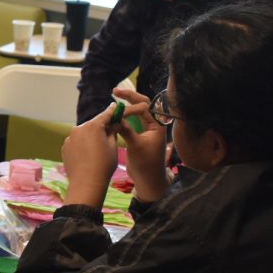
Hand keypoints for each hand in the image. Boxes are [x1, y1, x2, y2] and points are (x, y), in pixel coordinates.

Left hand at [61, 103, 119, 207]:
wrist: (86, 184)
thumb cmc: (104, 165)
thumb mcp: (113, 147)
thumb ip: (113, 132)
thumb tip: (114, 124)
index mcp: (93, 126)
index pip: (105, 115)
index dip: (112, 111)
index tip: (115, 106)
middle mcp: (79, 129)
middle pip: (93, 124)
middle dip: (100, 127)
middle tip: (109, 131)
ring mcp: (70, 138)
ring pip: (83, 134)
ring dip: (90, 136)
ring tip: (97, 148)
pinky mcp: (65, 147)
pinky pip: (76, 142)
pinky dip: (82, 145)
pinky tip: (87, 155)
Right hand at [110, 87, 169, 201]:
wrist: (149, 181)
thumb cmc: (146, 164)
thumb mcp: (136, 146)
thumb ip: (127, 130)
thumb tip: (116, 116)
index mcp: (157, 125)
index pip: (144, 105)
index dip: (131, 97)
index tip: (117, 94)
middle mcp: (154, 125)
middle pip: (142, 105)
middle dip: (129, 98)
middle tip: (115, 91)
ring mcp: (147, 130)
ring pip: (137, 113)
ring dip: (127, 106)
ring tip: (115, 99)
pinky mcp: (141, 136)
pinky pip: (133, 122)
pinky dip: (125, 117)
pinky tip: (116, 115)